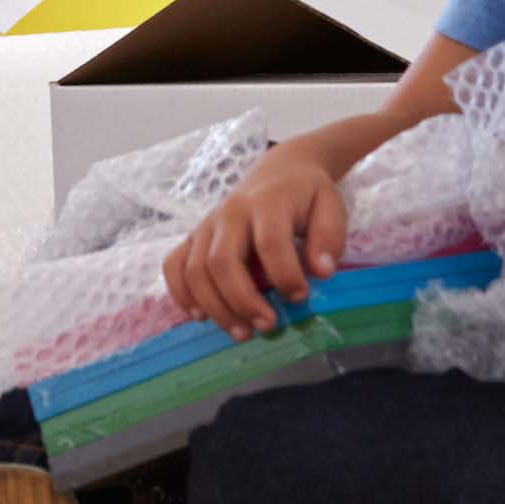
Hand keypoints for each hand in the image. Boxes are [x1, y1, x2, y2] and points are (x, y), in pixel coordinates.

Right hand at [164, 150, 349, 337]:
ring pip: (195, 270)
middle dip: (242, 300)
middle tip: (268, 326)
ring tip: (242, 333)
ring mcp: (207, 225)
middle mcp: (230, 213)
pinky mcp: (193, 236)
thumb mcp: (331, 206)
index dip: (285, 275)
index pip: (269, 242)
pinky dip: (181, 294)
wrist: (279, 170)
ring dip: (216, 308)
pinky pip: (173, 265)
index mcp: (267, 203)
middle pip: (221, 261)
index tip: (301, 297)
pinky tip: (201, 316)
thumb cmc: (306, 194)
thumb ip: (330, 237)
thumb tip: (321, 272)